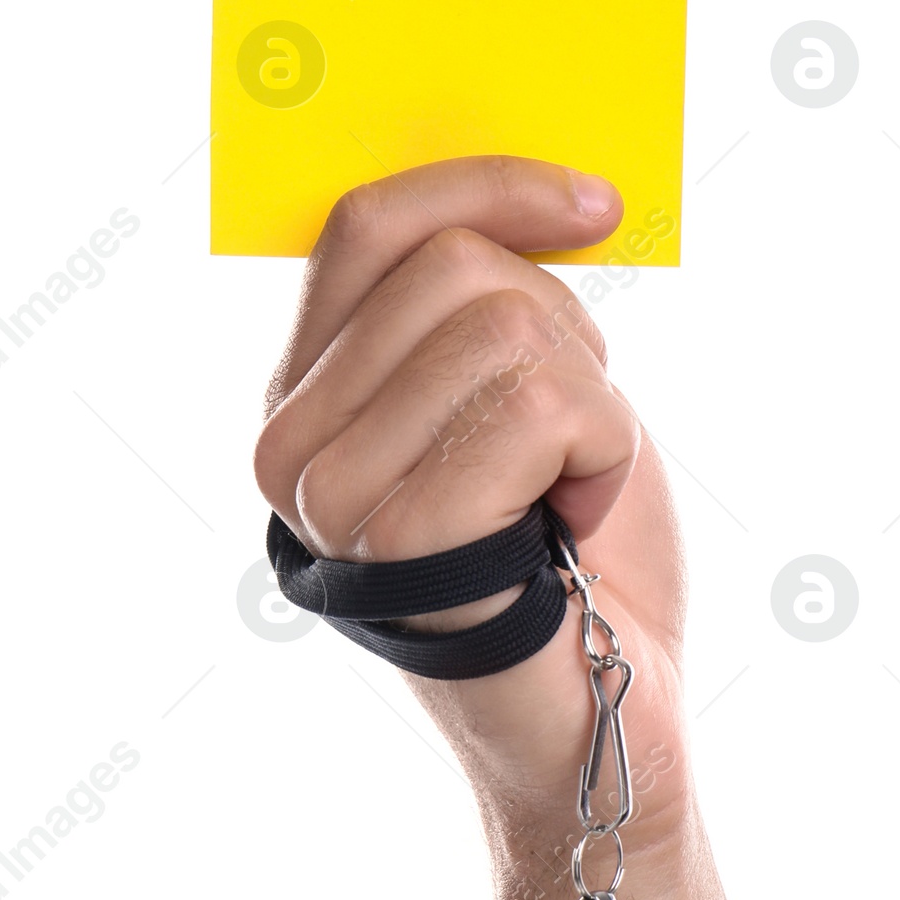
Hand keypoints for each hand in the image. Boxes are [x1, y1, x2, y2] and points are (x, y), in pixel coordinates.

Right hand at [253, 156, 689, 856]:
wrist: (609, 715)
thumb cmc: (576, 552)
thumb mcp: (525, 385)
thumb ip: (486, 295)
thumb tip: (525, 188)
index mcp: (305, 393)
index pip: (371, 223)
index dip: (490, 184)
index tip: (598, 204)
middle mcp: (290, 443)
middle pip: (456, 265)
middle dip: (565, 332)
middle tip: (571, 438)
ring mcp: (334, 497)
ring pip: (507, 327)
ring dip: (590, 403)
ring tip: (567, 490)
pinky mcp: (403, 541)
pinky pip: (542, 405)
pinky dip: (604, 453)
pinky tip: (575, 525)